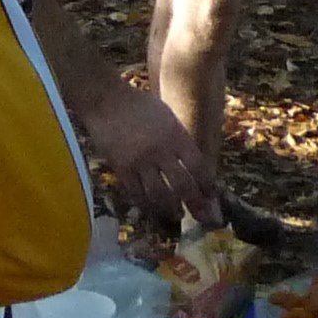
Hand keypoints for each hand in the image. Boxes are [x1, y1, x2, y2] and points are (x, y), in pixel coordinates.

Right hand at [83, 86, 216, 227]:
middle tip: (202, 217)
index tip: (211, 197)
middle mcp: (160, 151)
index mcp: (175, 135)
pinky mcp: (121, 169)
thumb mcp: (168, 117)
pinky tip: (153, 209)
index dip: (207, 186)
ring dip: (171, 209)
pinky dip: (147, 205)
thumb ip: (181, 140)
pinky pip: (137, 194)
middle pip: (183, 185)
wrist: (106, 100)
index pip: (198, 166)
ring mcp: (139, 161)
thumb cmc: (139, 105)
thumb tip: (195, 167)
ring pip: (160, 195)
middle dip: (196, 205)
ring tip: (177, 215)